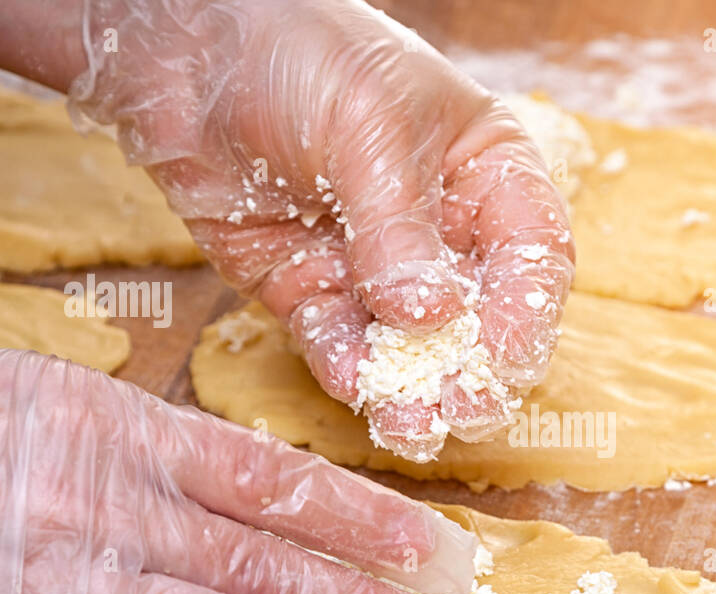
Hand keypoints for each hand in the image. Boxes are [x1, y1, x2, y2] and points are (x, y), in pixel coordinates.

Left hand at [68, 0, 575, 460]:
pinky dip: (346, 368)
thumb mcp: (367, 128)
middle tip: (462, 408)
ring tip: (408, 424)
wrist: (183, 47)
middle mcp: (441, 231)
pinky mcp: (312, 292)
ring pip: (410, 347)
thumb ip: (398, 226)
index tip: (509, 357)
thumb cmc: (301, 51)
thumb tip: (430, 313)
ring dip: (411, 387)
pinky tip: (350, 380)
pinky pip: (339, 344)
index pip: (532, 254)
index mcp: (485, 175)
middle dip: (473, 366)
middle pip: (479, 317)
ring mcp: (375, 269)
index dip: (528, 309)